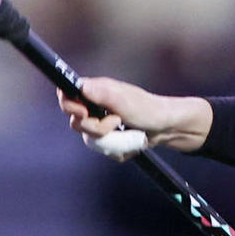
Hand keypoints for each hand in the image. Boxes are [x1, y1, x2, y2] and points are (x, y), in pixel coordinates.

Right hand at [57, 76, 212, 156]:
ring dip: (110, 139)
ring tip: (126, 130)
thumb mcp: (125, 101)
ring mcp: (101, 123)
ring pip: (89, 139)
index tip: (82, 113)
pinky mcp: (109, 138)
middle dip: (95, 128)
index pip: (67, 96)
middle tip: (116, 122)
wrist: (167, 128)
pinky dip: (118, 148)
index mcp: (95, 92)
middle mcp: (95, 107)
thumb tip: (81, 86)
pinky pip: (103, 149)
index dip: (69, 106)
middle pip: (76, 122)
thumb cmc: (149, 109)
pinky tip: (129, 141)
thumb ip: (102, 94)